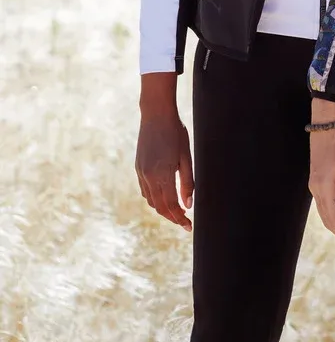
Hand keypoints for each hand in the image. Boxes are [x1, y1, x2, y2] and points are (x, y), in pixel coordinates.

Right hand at [136, 72, 193, 231]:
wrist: (155, 115)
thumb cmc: (176, 133)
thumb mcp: (186, 157)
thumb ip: (187, 182)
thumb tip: (189, 204)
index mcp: (162, 175)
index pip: (171, 205)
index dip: (180, 218)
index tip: (189, 226)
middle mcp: (148, 177)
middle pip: (160, 206)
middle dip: (172, 217)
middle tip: (185, 222)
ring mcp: (141, 172)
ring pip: (151, 200)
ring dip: (163, 209)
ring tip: (176, 212)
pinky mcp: (138, 168)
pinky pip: (145, 190)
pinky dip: (154, 198)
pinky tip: (164, 197)